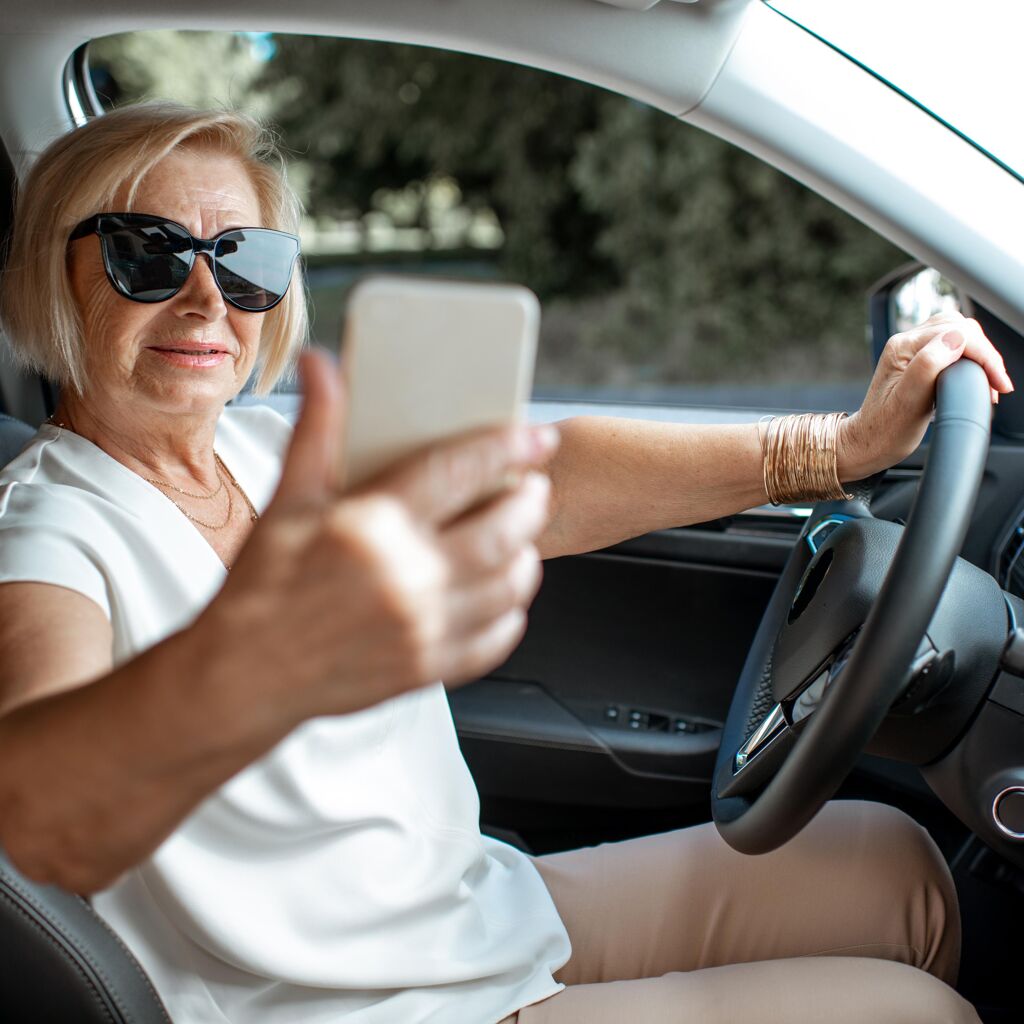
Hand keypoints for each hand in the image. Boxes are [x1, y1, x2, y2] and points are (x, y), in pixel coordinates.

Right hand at [206, 350, 557, 722]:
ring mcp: (422, 629)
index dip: (506, 448)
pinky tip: (501, 592)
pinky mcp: (428, 669)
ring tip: (520, 536)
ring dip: (526, 554)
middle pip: (501, 530)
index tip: (536, 437)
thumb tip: (321, 363)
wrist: (244, 675)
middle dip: (530, 502)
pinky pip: (495, 639)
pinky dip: (510, 613)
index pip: (458, 471)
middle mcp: (406, 578)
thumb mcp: (288, 499)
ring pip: (508, 586)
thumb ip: (317, 428)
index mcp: (372, 526)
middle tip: (534, 486)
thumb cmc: (263, 585)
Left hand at [837, 312, 1012, 480]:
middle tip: (997, 384)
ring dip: (980, 354)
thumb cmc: (886, 429)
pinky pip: (953, 345)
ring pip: (959, 333)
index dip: (984, 356)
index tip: (999, 383)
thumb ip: (928, 365)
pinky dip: (971, 358)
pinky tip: (976, 378)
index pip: (957, 334)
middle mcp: (906, 342)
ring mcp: (912, 349)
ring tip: (990, 382)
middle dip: (985, 353)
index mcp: (902, 347)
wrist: (869, 442)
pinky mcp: (918, 359)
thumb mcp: (908, 401)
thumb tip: (956, 338)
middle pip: (961, 328)